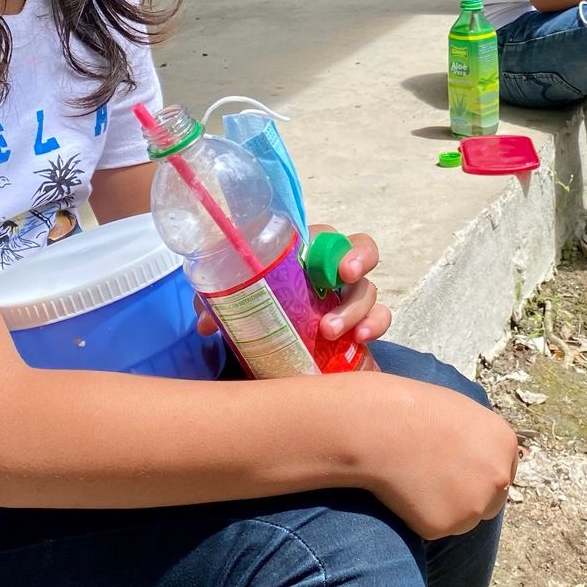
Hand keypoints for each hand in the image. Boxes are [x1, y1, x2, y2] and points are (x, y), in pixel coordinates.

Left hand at [196, 227, 391, 345]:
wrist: (268, 349)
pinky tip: (360, 340)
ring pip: (368, 290)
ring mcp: (349, 297)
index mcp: (305, 255)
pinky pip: (378, 319)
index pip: (329, 237)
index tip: (338, 267)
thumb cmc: (257, 312)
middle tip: (344, 279)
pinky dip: (374, 326)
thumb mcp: (234, 304)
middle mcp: (332, 271)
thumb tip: (208, 322)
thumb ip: (219, 305)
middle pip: (360, 253)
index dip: (339, 245)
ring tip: (330, 332)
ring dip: (355, 309)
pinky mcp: (359, 324)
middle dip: (358, 263)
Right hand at [364, 374, 520, 537]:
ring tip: (416, 481)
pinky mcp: (444, 526)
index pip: (502, 473)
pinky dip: (419, 517)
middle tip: (435, 480)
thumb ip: (480, 441)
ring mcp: (473, 506)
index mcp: (505, 445)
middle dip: (467, 496)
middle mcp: (498, 479)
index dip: (477, 473)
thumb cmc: (414, 410)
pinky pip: (434, 528)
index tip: (456, 470)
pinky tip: (404, 493)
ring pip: (463, 519)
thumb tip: (479, 461)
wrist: (378, 427)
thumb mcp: (462, 413)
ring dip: (445, 509)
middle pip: (490, 502)